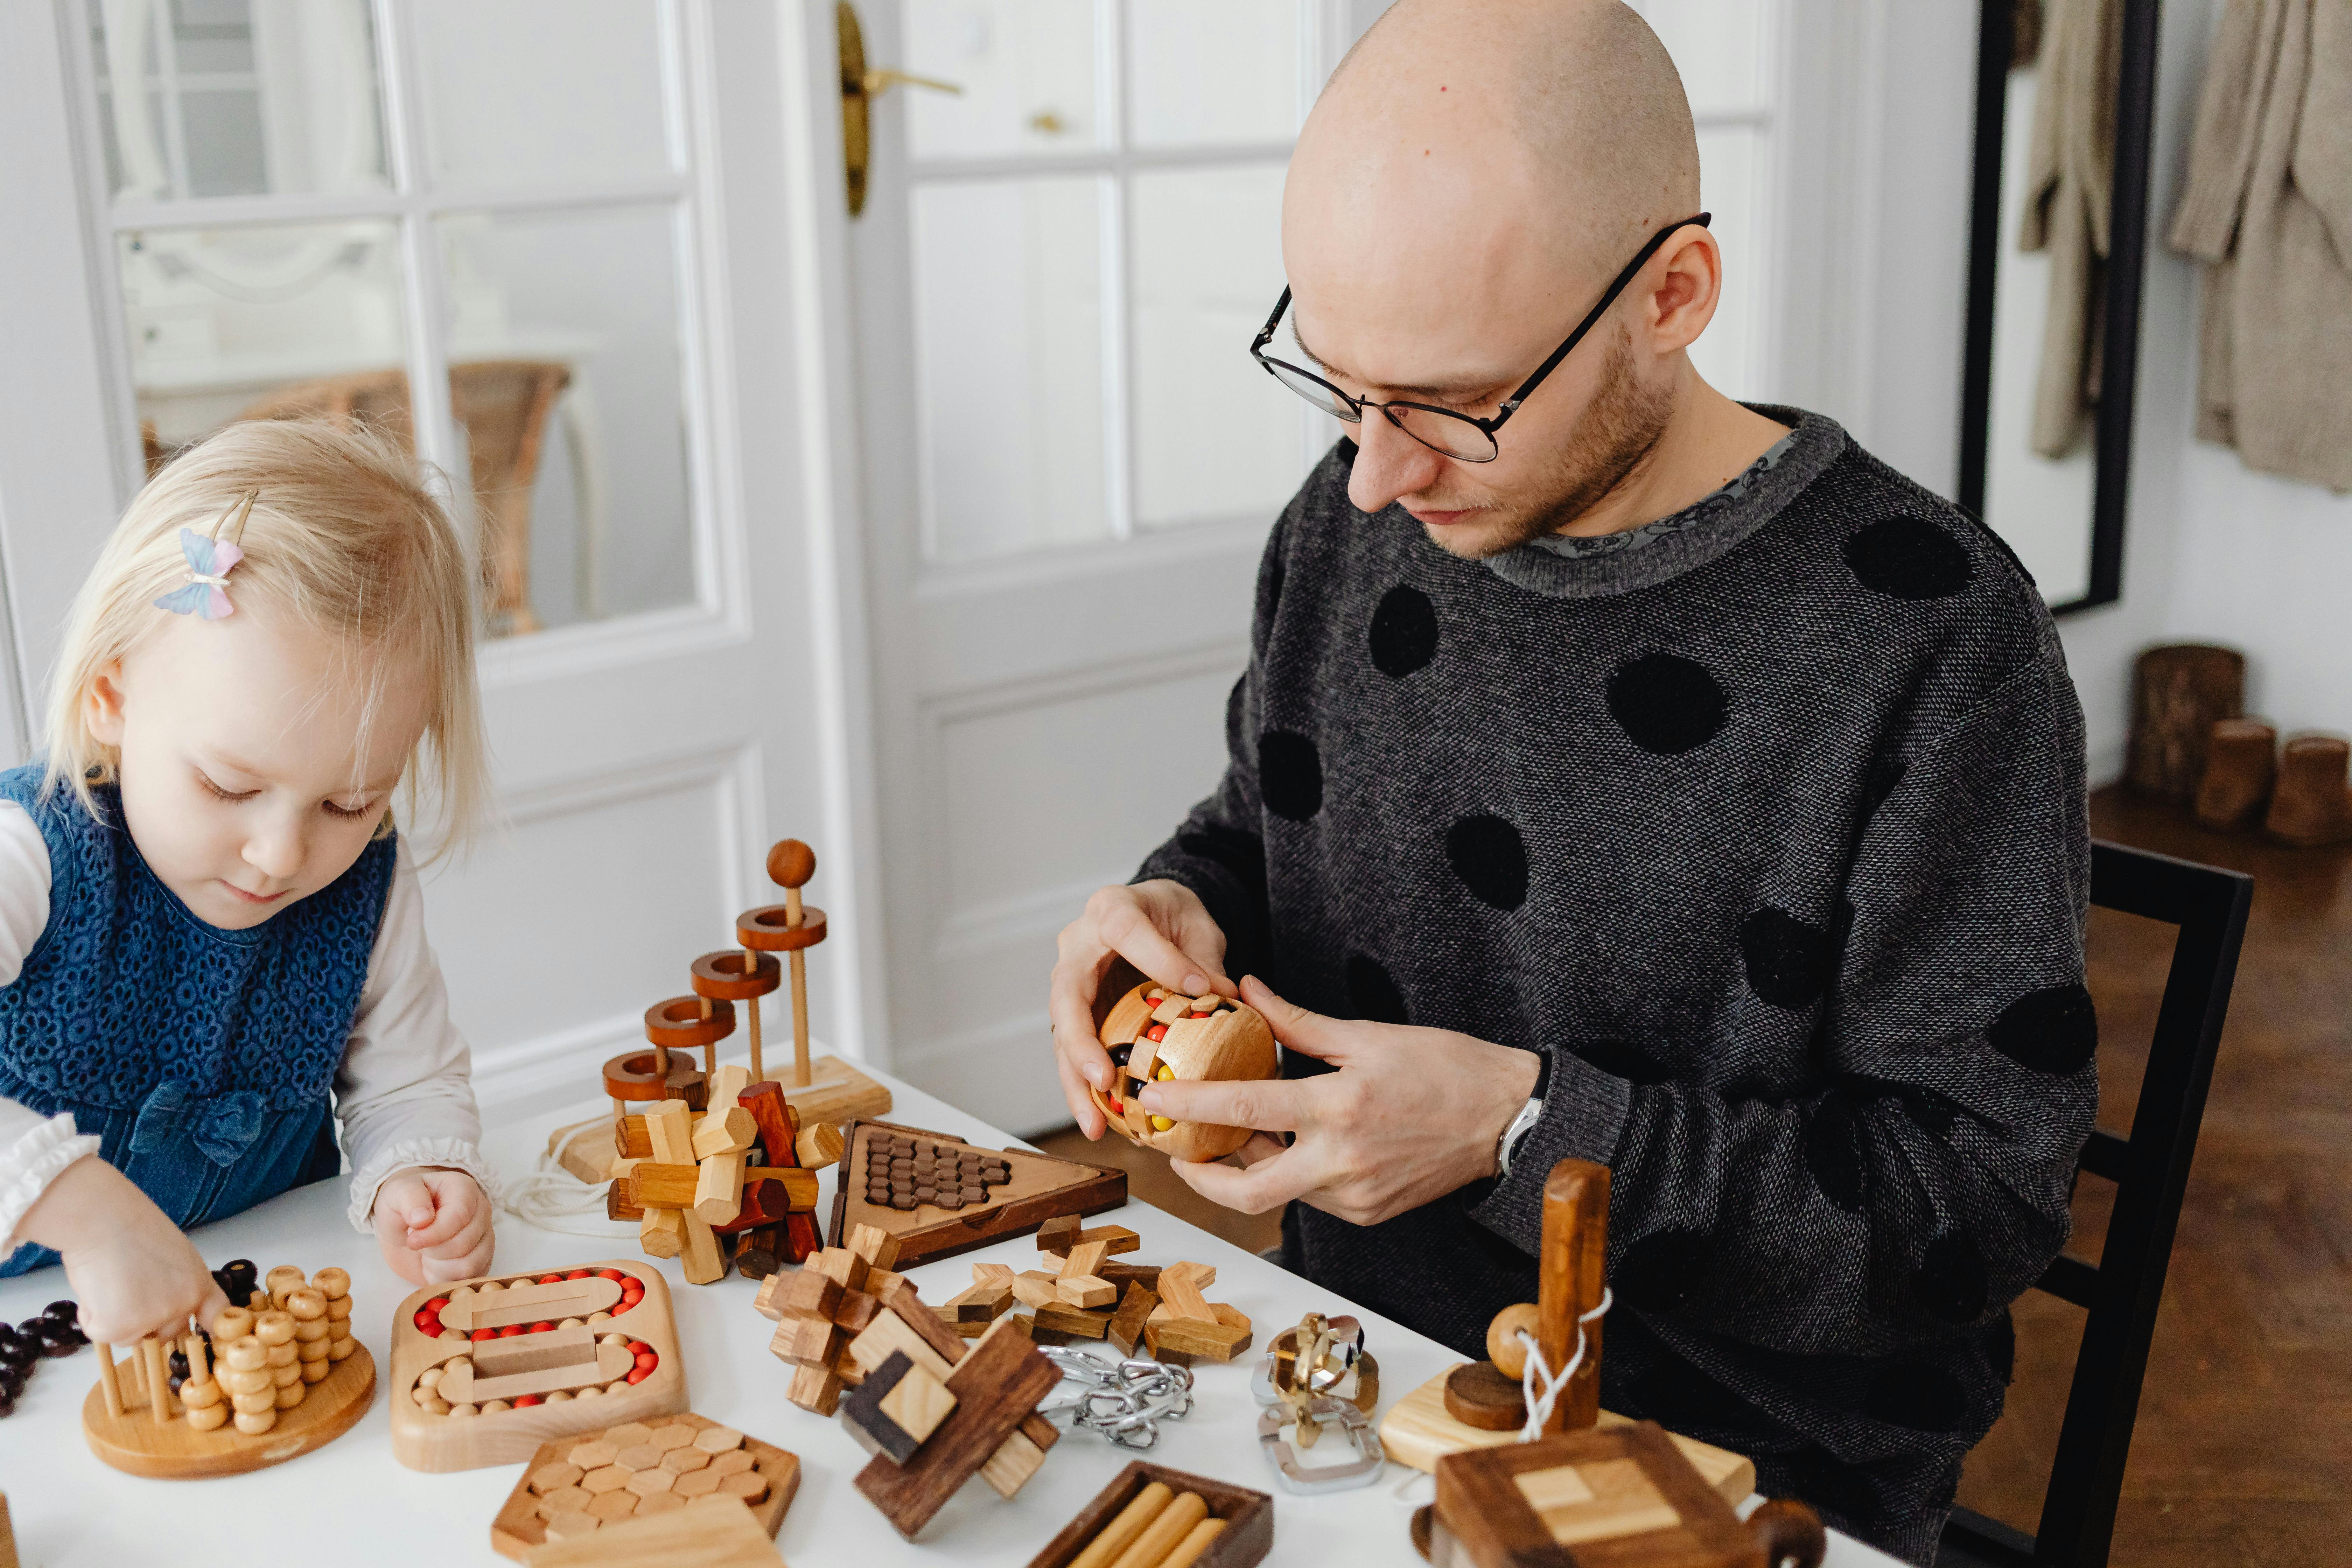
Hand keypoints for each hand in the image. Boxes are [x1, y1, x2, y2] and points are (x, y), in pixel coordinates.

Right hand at [15, 1155, 226, 1342]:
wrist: (105, 1221)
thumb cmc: (132, 1229)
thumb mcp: (174, 1255)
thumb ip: (175, 1284)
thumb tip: (161, 1306)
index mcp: (198, 1284)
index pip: (217, 1317)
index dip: (208, 1329)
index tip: (199, 1334)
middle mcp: (183, 1305)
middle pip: (163, 1334)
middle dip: (142, 1322)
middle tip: (125, 1289)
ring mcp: (153, 1319)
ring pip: (129, 1337)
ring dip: (113, 1318)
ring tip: (110, 1282)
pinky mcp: (121, 1327)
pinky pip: (100, 1334)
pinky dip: (91, 1316)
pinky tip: (96, 1288)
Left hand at [372, 1167, 493, 1285]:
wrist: (405, 1228)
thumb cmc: (403, 1207)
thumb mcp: (396, 1194)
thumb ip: (408, 1198)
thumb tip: (422, 1218)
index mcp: (464, 1189)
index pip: (459, 1216)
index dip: (434, 1234)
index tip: (410, 1240)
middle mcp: (481, 1211)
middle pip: (464, 1243)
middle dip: (432, 1251)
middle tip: (417, 1242)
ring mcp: (485, 1237)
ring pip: (469, 1265)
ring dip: (438, 1266)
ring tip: (426, 1253)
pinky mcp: (483, 1260)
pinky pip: (469, 1279)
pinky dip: (445, 1278)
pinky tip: (434, 1265)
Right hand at [1049, 879, 1234, 1136]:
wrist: (1151, 912)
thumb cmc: (1173, 916)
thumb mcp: (1197, 925)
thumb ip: (1204, 958)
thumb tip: (1222, 996)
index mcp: (1111, 909)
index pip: (1126, 931)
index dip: (1161, 961)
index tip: (1199, 990)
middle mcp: (1078, 945)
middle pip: (1068, 996)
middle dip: (1080, 1043)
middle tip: (1101, 1082)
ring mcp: (1070, 981)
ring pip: (1062, 1035)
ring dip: (1076, 1083)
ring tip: (1096, 1126)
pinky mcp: (1076, 1012)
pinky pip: (1075, 1053)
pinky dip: (1087, 1090)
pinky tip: (1107, 1122)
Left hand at [1138, 976, 1539, 1225]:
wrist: (1508, 1119)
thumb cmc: (1445, 1068)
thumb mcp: (1368, 1035)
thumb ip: (1297, 1021)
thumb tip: (1245, 988)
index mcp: (1337, 1109)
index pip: (1243, 1112)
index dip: (1189, 1107)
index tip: (1150, 1100)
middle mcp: (1341, 1163)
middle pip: (1245, 1192)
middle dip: (1199, 1177)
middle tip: (1176, 1151)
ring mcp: (1355, 1197)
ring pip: (1279, 1193)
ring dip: (1250, 1167)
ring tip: (1236, 1133)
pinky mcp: (1368, 1213)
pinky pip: (1311, 1198)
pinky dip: (1290, 1173)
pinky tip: (1290, 1145)